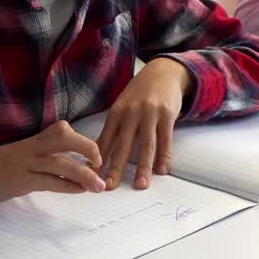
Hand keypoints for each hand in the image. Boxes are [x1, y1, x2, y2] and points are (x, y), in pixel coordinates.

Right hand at [0, 121, 104, 207]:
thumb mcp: (12, 158)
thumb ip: (32, 158)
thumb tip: (51, 166)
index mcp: (29, 142)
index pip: (58, 130)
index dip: (79, 138)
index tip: (92, 153)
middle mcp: (29, 148)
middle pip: (64, 137)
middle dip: (87, 146)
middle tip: (100, 161)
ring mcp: (24, 163)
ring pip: (61, 161)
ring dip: (85, 173)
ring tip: (99, 185)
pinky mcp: (19, 180)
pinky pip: (49, 181)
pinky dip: (68, 185)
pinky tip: (80, 190)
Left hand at [95, 58, 190, 190]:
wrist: (162, 72)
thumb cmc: (139, 94)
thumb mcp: (122, 106)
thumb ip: (114, 128)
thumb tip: (99, 155)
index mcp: (116, 113)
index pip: (105, 140)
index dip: (98, 159)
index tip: (91, 177)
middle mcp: (131, 113)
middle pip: (123, 145)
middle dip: (116, 167)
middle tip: (110, 186)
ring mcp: (150, 114)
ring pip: (146, 145)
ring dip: (143, 167)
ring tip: (141, 185)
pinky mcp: (167, 114)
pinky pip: (165, 139)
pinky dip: (164, 156)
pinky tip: (162, 170)